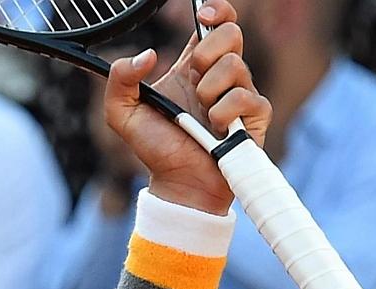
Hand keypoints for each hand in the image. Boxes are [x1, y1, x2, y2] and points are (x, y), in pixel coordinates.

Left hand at [105, 0, 270, 214]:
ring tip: (200, 114)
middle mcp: (219, 76)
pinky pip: (245, 97)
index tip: (204, 15)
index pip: (214, 24)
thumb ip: (120, 80)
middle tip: (192, 78)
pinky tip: (215, 129)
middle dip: (207, 51)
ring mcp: (240, 93)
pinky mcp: (256, 115)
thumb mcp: (122, 114)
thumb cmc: (155, 148)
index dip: (216, 11)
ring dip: (208, 90)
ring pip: (235, 64)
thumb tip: (146, 55)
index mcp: (192, 68)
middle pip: (231, 33)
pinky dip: (223, 114)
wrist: (178, 183)